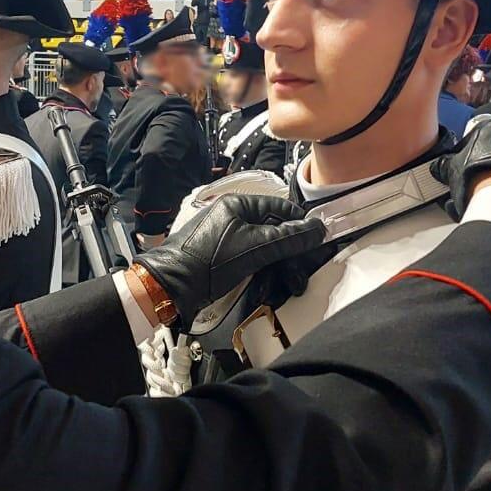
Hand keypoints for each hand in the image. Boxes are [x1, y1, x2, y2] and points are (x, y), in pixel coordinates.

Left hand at [134, 195, 324, 329]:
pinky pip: (249, 258)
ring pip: (262, 246)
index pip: (280, 207)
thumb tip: (318, 229)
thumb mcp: (255, 248)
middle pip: (272, 229)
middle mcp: (231, 217)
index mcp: (238, 204)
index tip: (316, 240)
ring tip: (290, 283)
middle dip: (289, 251)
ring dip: (278, 264)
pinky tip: (269, 284)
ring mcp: (225, 237)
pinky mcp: (220, 256)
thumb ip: (288, 239)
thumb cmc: (209, 261)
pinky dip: (262, 270)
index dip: (300, 223)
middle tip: (301, 271)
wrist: (172, 285)